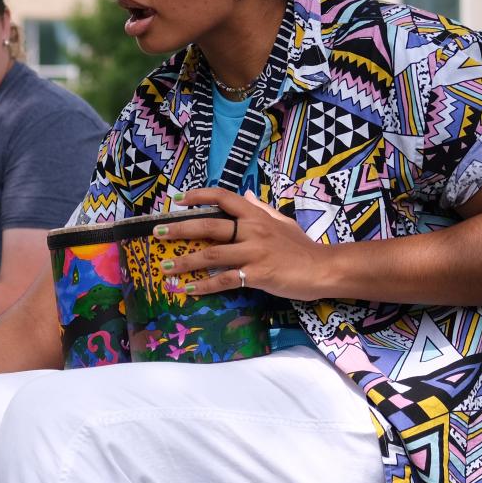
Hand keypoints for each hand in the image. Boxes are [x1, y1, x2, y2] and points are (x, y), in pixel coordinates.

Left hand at [158, 187, 332, 301]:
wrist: (324, 269)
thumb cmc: (301, 247)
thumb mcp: (282, 221)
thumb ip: (261, 208)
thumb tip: (244, 194)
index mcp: (256, 215)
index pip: (224, 197)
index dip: (199, 196)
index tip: (178, 200)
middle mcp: (252, 230)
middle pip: (209, 225)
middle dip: (180, 229)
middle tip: (158, 232)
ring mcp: (254, 252)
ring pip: (211, 254)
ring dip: (185, 261)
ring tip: (165, 266)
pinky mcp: (257, 274)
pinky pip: (225, 279)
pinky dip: (205, 285)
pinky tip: (189, 289)